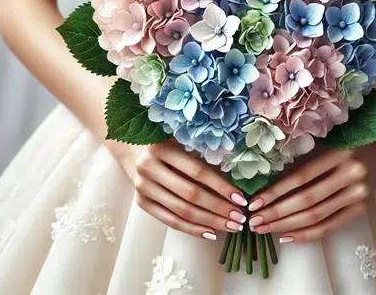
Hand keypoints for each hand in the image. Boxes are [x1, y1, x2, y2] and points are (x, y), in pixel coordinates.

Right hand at [111, 140, 248, 240]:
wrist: (133, 150)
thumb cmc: (169, 144)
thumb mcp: (183, 141)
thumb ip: (204, 155)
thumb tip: (239, 180)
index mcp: (162, 147)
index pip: (198, 172)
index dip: (221, 187)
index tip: (241, 199)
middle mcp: (148, 167)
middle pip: (190, 194)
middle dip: (219, 208)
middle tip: (240, 218)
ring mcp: (142, 187)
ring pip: (181, 211)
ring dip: (210, 222)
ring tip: (231, 227)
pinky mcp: (141, 203)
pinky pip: (170, 221)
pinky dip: (192, 229)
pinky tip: (211, 233)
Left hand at [246, 149, 368, 242]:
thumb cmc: (341, 140)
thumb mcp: (322, 142)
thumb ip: (298, 160)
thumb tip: (262, 184)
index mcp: (340, 153)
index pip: (301, 178)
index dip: (276, 192)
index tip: (254, 203)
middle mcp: (352, 175)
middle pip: (307, 201)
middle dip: (276, 213)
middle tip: (254, 221)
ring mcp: (359, 194)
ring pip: (317, 217)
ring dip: (287, 226)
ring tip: (265, 229)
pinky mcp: (361, 209)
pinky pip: (330, 227)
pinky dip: (307, 234)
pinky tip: (287, 236)